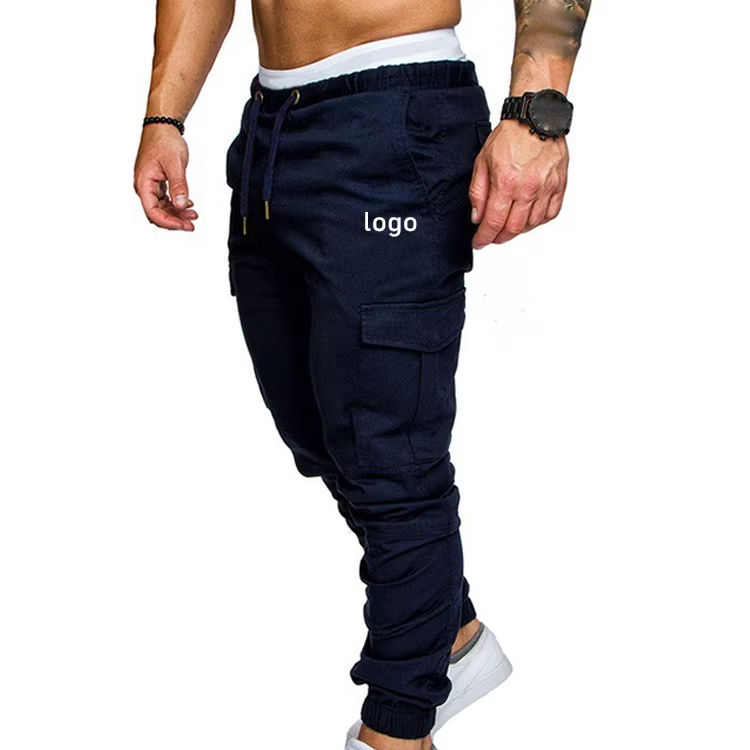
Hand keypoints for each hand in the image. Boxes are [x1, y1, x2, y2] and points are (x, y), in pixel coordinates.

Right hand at [133, 125, 197, 230]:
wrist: (162, 127)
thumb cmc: (164, 141)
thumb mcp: (175, 164)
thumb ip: (179, 186)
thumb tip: (181, 205)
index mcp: (143, 183)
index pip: (152, 212)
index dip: (169, 222)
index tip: (184, 225)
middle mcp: (144, 186)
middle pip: (157, 213)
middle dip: (174, 220)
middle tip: (191, 224)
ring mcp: (150, 185)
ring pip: (162, 207)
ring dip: (177, 213)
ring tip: (193, 215)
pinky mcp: (156, 183)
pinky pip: (165, 200)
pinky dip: (176, 204)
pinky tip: (188, 205)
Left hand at [469, 119, 568, 247]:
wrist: (535, 117)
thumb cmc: (510, 136)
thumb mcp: (482, 162)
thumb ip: (478, 192)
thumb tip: (477, 217)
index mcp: (506, 183)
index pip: (494, 223)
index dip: (484, 237)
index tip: (479, 242)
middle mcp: (528, 189)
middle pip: (513, 228)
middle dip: (499, 237)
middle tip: (492, 237)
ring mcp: (546, 188)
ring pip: (532, 224)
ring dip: (518, 230)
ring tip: (508, 226)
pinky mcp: (559, 186)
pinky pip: (550, 214)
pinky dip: (538, 222)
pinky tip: (528, 218)